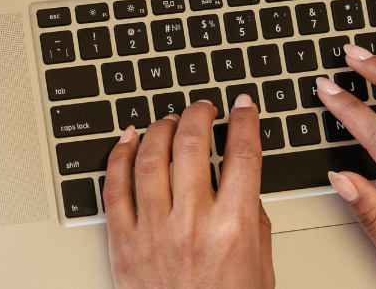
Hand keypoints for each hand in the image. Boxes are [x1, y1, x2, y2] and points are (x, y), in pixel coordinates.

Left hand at [105, 95, 274, 288]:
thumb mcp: (260, 268)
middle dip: (198, 115)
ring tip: (167, 120)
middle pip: (191, 146)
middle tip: (202, 107)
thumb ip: (255, 222)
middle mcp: (191, 224)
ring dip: (158, 129)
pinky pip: (114, 187)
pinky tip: (127, 142)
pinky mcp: (122, 242)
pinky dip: (119, 157)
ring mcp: (152, 231)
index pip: (242, 155)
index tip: (243, 106)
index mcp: (233, 229)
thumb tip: (245, 187)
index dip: (244, 121)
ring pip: (149, 159)